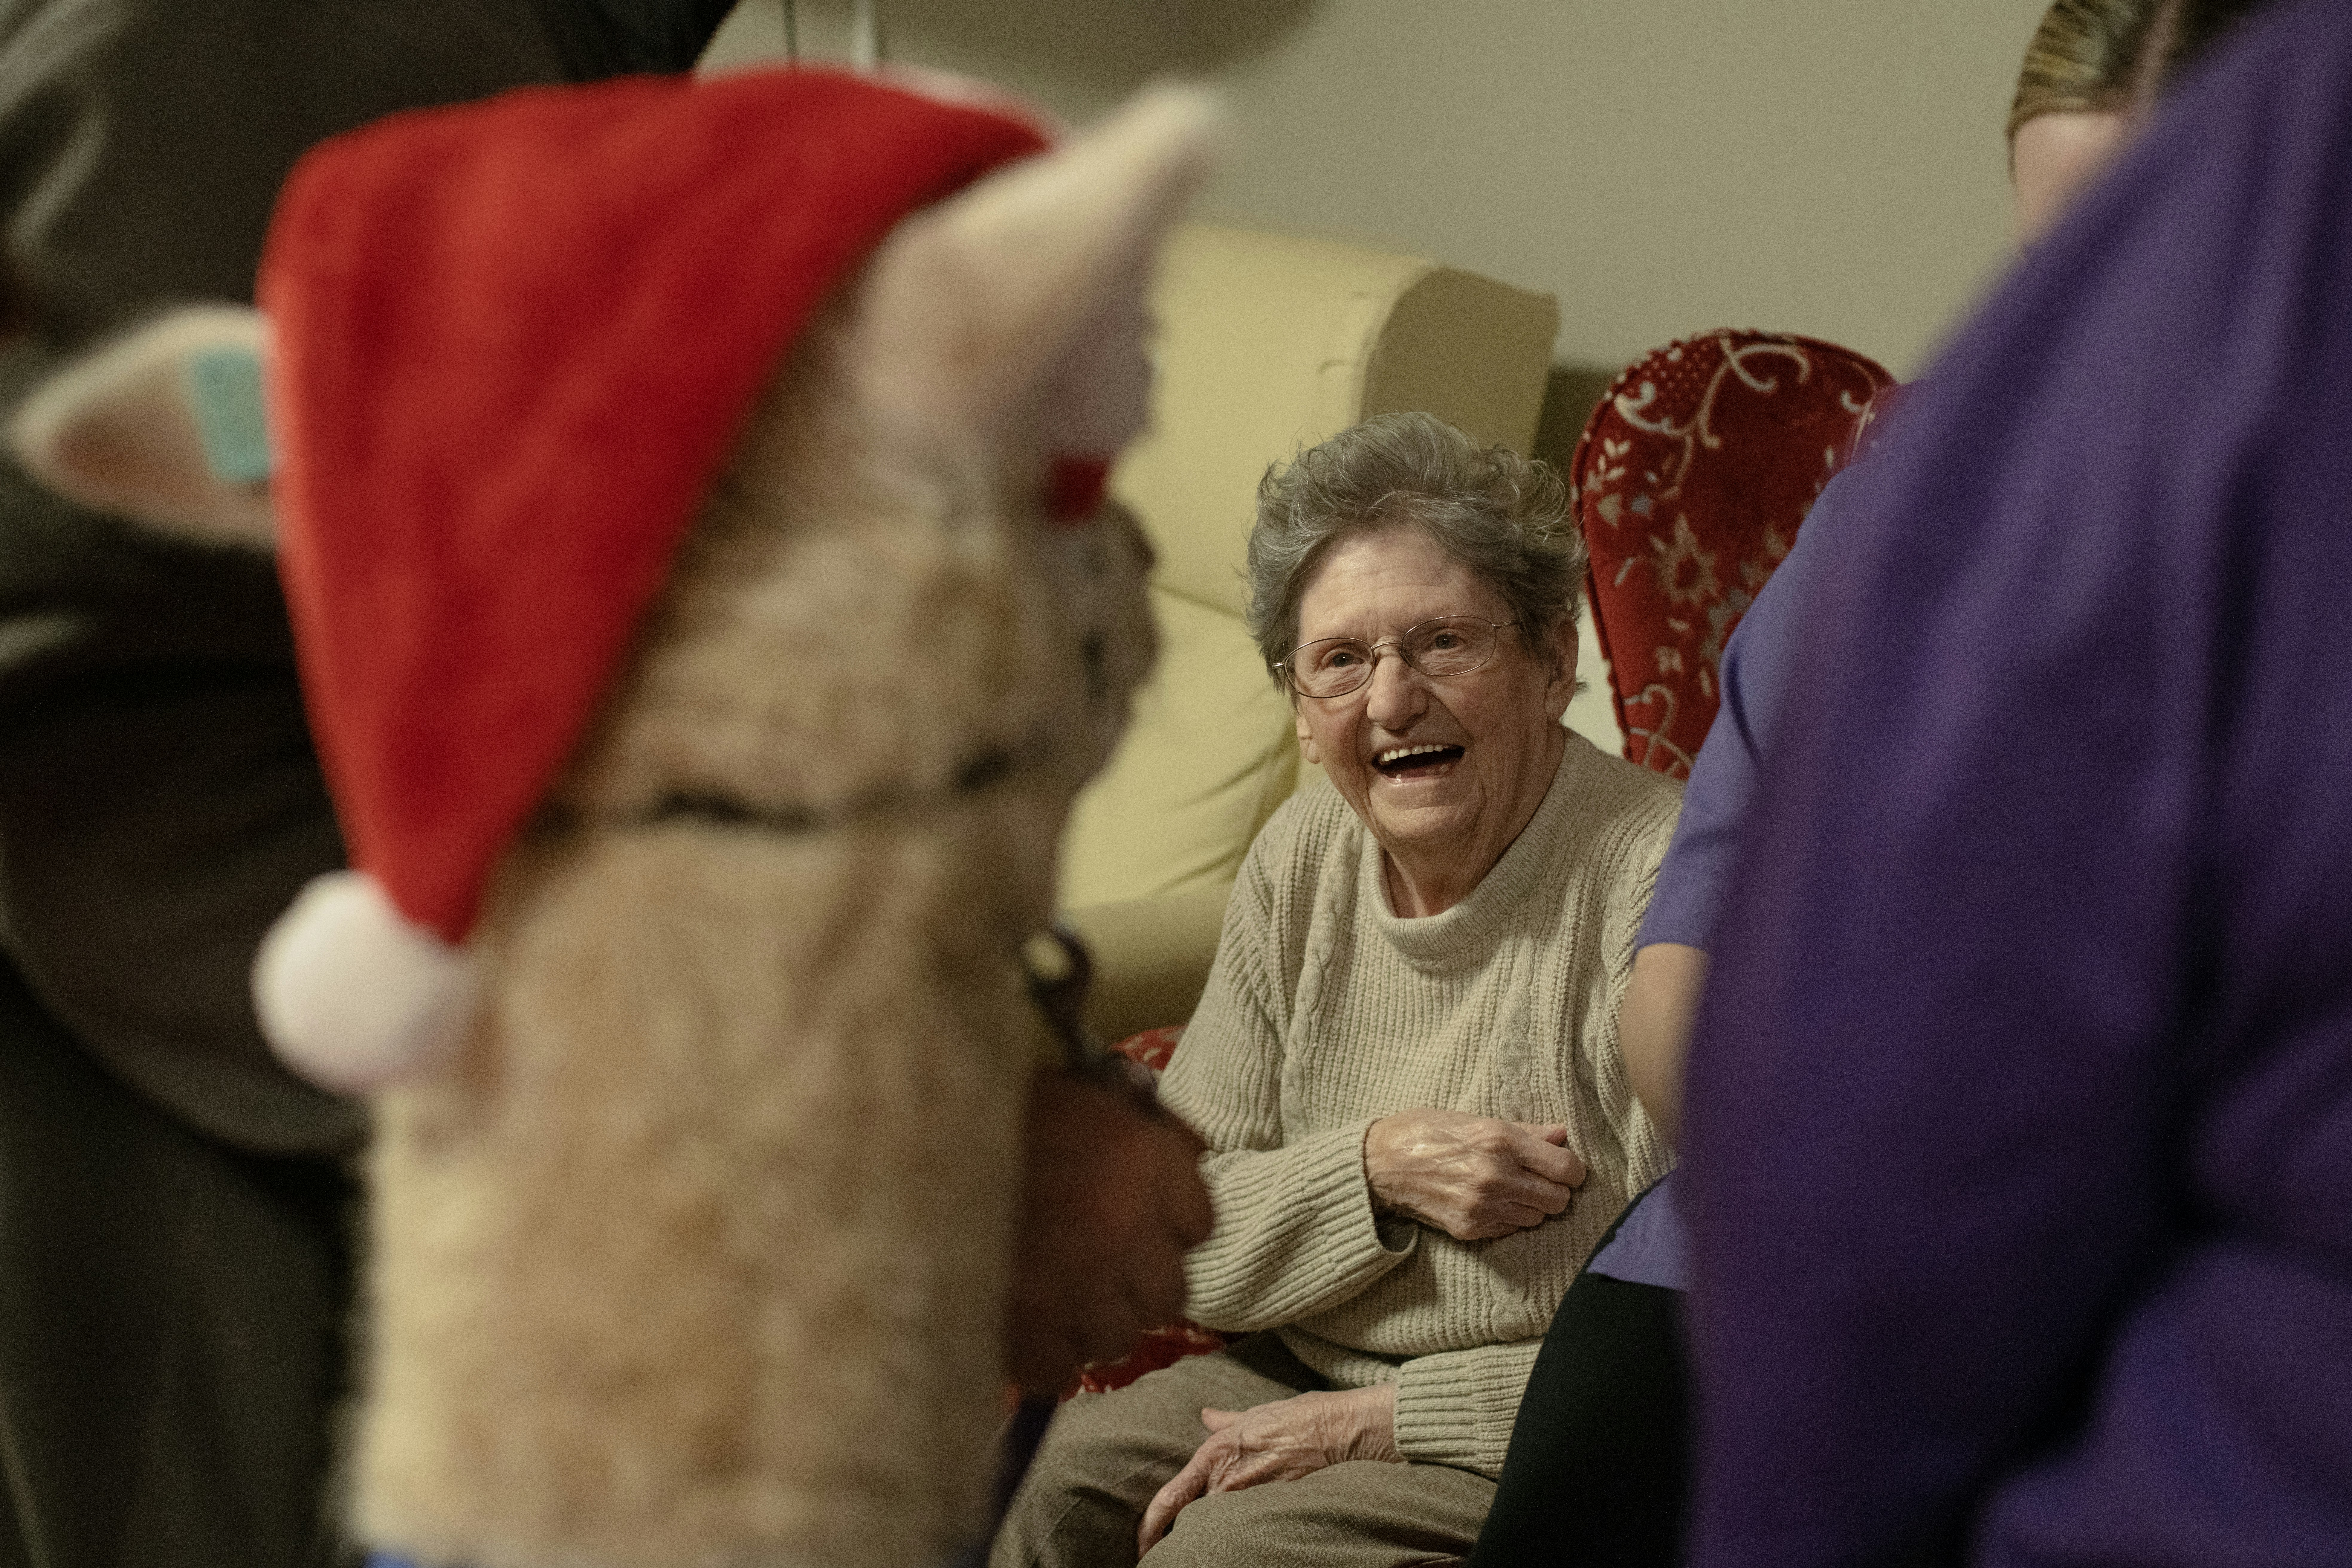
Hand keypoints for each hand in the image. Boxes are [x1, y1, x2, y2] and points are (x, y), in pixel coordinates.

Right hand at [1006, 1067, 1213, 1393]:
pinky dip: (1044, 1356)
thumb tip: (1182, 1150)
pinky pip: (1063, 1371)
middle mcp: (1130, 1233)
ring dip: (1089, 1323)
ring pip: (1118, 1339)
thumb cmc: (985, 1117)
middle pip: (1169, 1293)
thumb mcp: (1071, 1094)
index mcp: (1145, 1164)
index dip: (1165, 1226)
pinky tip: (1015, 1322)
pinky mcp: (1035, 1343)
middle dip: (1134, 1285)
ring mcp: (1085, 1295)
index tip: (1134, 1224)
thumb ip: (1133, 1124)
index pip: (1199, 1223)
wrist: (898, 1160)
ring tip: (1047, 1296)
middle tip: (1092, 1270)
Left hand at [1138, 1386, 1398, 1552]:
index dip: (1150, 1526)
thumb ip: (1225, 1421)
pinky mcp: (1273, 1510)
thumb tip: (1206, 1416)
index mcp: (1215, 1455)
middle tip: (1171, 1551)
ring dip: (1212, 1536)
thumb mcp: (1254, 1414)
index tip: (1140, 1545)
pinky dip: (1240, 1535)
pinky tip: (1241, 1542)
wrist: (1336, 1430)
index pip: (1170, 1497)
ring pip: (1218, 1528)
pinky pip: (1247, 1529)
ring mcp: (1250, 1499)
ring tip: (1210, 1547)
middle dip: (1182, 1537)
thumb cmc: (1298, 1418)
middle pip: (1192, 1521)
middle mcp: (1227, 1482)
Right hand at [1362, 1108, 1585, 1240]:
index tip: (1565, 1166)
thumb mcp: (1475, 1119)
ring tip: (1511, 1188)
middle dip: (1555, 1189)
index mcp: (1500, 1141)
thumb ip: (1524, 1131)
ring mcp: (1483, 1207)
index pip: (1566, 1168)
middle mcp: (1495, 1177)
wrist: (1380, 1164)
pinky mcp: (1470, 1229)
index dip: (1572, 1169)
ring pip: (1538, 1217)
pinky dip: (1510, 1218)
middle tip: (1538, 1178)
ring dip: (1533, 1205)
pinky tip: (1490, 1201)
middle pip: (1559, 1199)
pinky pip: (1512, 1230)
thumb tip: (1561, 1135)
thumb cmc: (1426, 1131)